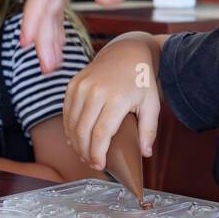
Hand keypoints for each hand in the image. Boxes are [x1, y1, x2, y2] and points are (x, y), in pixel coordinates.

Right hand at [20, 0, 161, 73]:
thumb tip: (102, 0)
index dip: (33, 17)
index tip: (27, 41)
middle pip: (42, 4)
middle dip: (41, 36)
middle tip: (47, 67)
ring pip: (47, 7)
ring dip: (46, 35)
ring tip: (50, 65)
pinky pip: (56, 5)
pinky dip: (55, 25)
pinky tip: (57, 46)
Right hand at [61, 39, 159, 170]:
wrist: (127, 52)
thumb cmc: (141, 81)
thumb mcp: (151, 104)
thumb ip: (149, 130)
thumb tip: (145, 154)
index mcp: (117, 98)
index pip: (101, 134)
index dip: (98, 153)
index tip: (100, 165)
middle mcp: (96, 91)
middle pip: (83, 131)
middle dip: (85, 152)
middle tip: (91, 163)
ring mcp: (82, 86)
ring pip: (71, 123)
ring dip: (75, 142)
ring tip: (84, 154)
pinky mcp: (73, 84)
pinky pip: (66, 112)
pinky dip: (69, 128)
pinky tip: (75, 139)